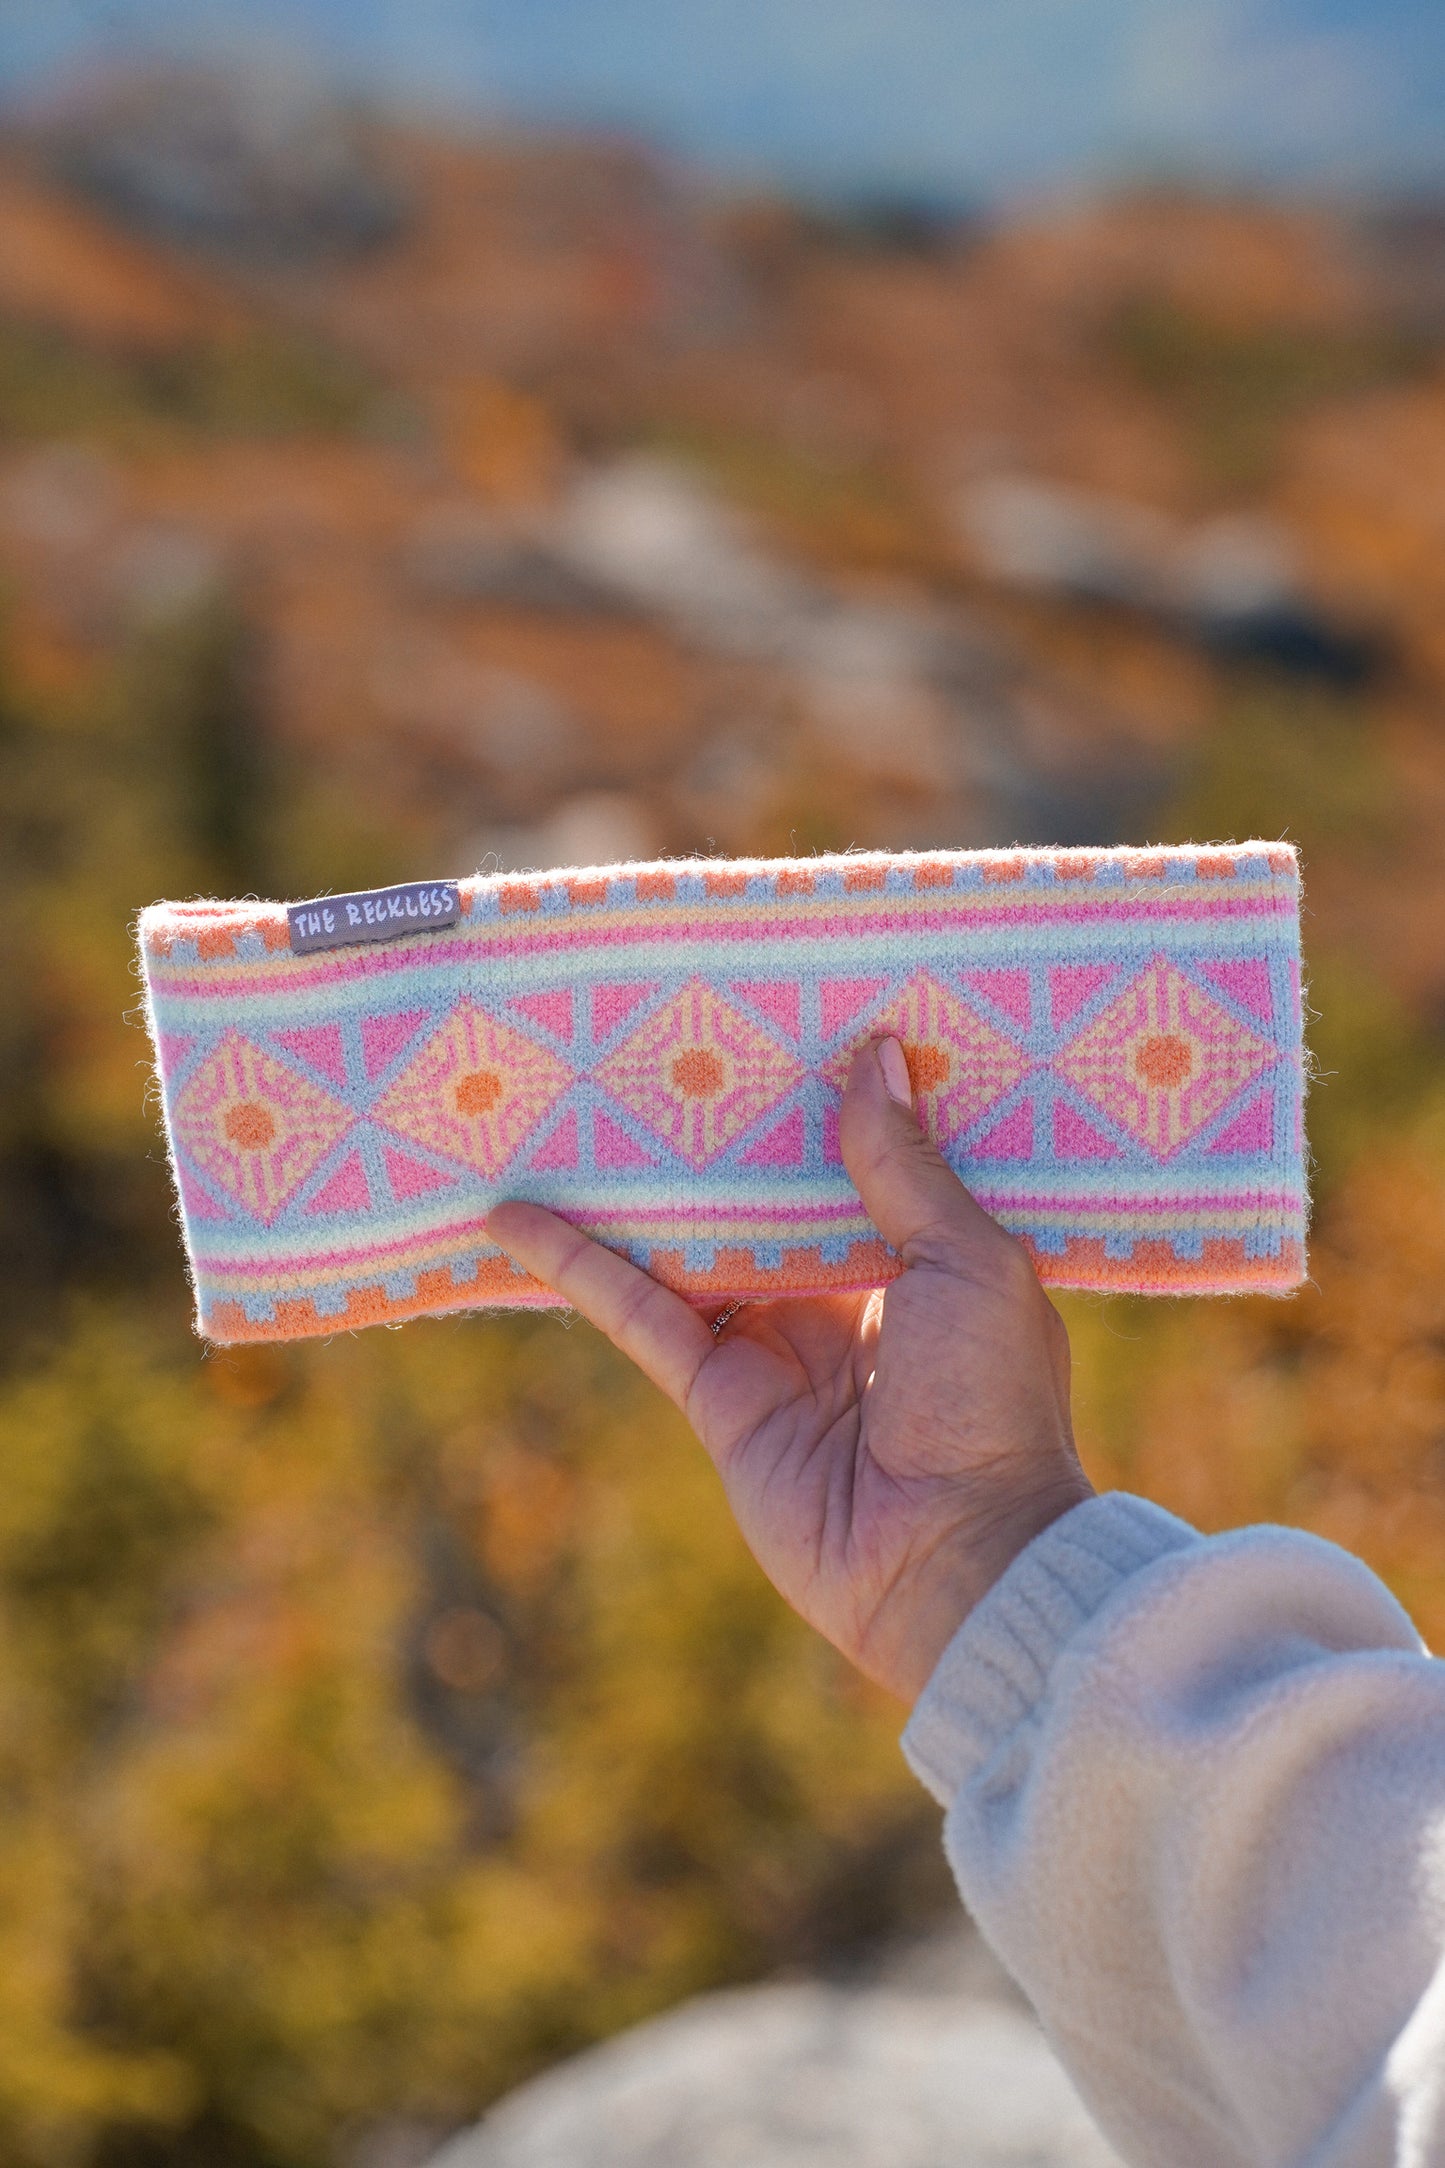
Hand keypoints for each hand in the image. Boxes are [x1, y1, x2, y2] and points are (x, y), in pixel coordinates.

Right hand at [485, 1038, 1092, 1702]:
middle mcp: (849, 1295)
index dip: (826, 1095)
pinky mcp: (717, 1395)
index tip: (782, 1015)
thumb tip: (875, 1052)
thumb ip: (906, 1168)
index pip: (866, 1159)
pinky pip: (641, 1316)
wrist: (958, 1563)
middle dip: (718, 1128)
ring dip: (635, 1189)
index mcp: (928, 1260)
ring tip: (567, 1109)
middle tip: (658, 1037)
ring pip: (692, 1246)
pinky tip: (518, 1220)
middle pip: (764, 1194)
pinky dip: (580, 1267)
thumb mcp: (969, 1262)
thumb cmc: (991, 1404)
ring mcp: (777, 1344)